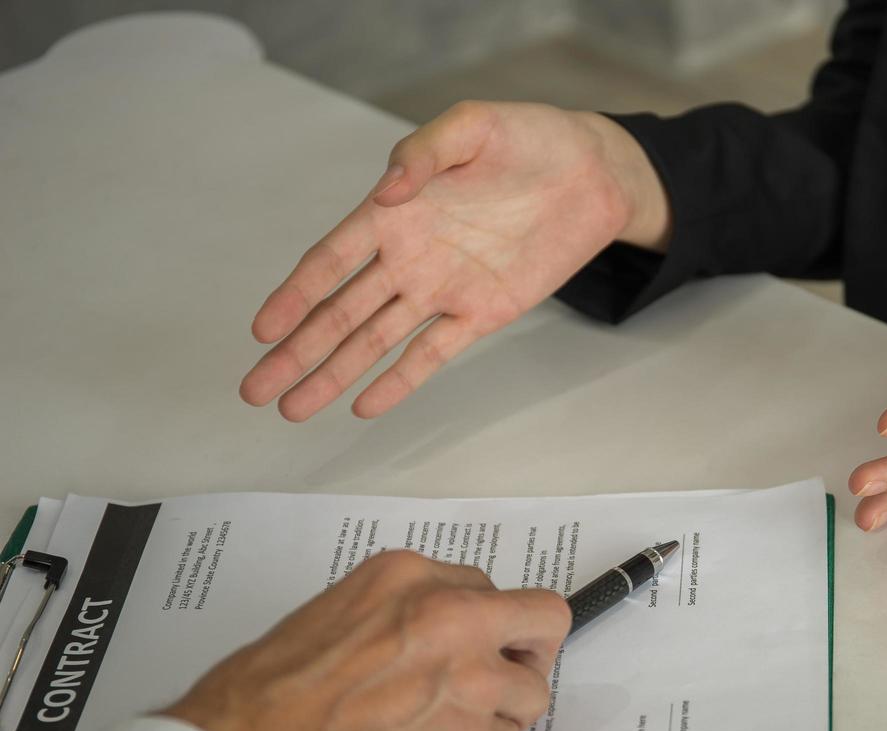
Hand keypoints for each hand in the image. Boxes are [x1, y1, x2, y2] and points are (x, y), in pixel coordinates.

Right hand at [161, 551, 569, 730]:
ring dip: (504, 709)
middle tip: (506, 673)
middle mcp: (451, 616)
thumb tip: (433, 630)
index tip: (475, 641)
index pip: (483, 586)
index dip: (481, 620)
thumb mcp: (333, 614)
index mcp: (408, 577)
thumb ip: (398, 614)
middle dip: (528, 647)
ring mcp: (471, 677)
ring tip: (453, 726)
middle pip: (542, 617)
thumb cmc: (265, 698)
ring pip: (532, 688)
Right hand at [239, 101, 670, 420]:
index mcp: (393, 212)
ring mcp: (442, 289)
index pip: (330, 261)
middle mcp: (408, 256)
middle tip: (254, 390)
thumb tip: (388, 190)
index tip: (261, 330)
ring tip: (292, 408)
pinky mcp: (481, 313)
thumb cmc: (529, 139)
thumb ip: (424, 152)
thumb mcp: (473, 125)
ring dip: (332, 373)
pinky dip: (399, 380)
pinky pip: (432, 353)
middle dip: (296, 352)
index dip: (294, 296)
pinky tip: (364, 404)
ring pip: (374, 341)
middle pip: (339, 313)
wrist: (591, 174)